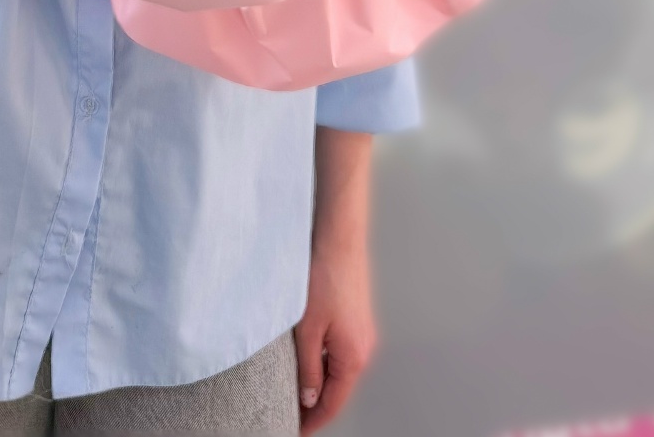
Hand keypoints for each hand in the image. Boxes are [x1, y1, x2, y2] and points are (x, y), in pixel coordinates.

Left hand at [294, 129, 376, 430]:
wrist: (339, 236)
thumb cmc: (323, 277)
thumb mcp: (307, 329)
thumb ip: (308, 368)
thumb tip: (308, 398)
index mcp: (353, 357)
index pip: (332, 403)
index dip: (312, 421)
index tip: (296, 431)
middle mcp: (363, 348)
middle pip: (337, 388)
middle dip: (315, 403)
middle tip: (290, 412)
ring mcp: (361, 330)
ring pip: (338, 367)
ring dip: (319, 379)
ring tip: (293, 386)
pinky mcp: (355, 314)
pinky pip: (339, 348)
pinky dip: (324, 359)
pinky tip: (305, 353)